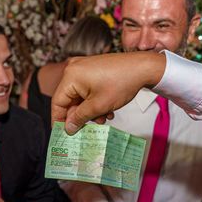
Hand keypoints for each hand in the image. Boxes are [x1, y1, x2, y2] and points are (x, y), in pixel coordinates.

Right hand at [51, 52, 166, 133]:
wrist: (143, 67)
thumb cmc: (121, 83)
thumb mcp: (98, 106)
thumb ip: (80, 118)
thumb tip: (68, 128)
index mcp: (71, 76)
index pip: (57, 102)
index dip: (59, 120)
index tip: (63, 133)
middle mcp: (74, 69)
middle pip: (69, 99)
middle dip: (80, 115)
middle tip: (88, 128)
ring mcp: (84, 67)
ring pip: (80, 96)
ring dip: (90, 110)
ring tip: (104, 117)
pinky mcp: (94, 68)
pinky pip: (88, 89)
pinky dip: (95, 100)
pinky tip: (107, 109)